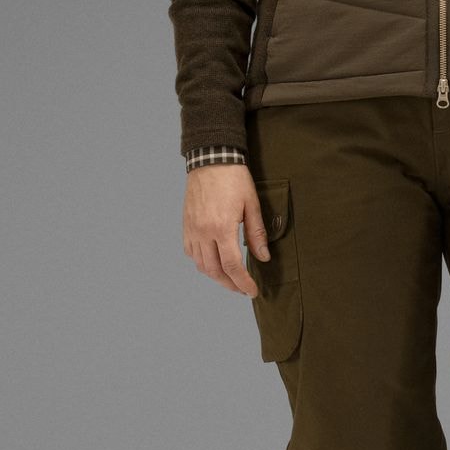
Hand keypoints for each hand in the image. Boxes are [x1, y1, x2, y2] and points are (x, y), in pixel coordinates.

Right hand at [182, 163, 270, 295]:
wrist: (211, 158)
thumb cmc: (234, 178)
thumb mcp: (252, 205)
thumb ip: (256, 234)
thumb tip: (263, 257)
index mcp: (221, 228)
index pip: (233, 266)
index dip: (243, 283)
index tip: (252, 291)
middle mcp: (203, 232)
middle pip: (215, 270)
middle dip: (230, 284)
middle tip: (242, 288)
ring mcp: (192, 229)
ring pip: (201, 264)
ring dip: (216, 276)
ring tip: (230, 278)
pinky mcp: (186, 224)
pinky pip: (191, 252)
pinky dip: (202, 262)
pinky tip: (213, 262)